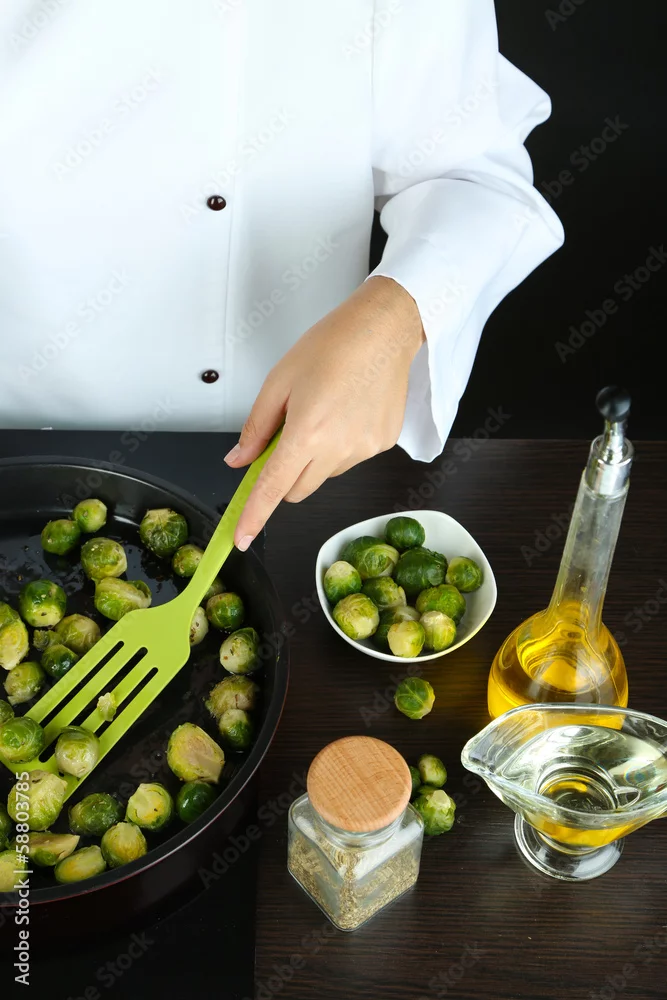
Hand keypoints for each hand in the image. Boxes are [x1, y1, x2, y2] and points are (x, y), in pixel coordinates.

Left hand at [225, 276, 424, 549]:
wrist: (385, 330)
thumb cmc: (333, 345)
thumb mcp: (279, 381)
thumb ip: (257, 428)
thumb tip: (240, 459)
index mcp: (308, 432)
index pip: (273, 489)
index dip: (254, 516)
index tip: (241, 538)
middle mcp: (339, 448)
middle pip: (298, 490)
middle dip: (284, 476)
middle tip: (286, 437)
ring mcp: (364, 450)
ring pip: (324, 475)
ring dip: (315, 458)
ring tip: (324, 412)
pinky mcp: (382, 444)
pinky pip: (350, 460)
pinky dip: (340, 446)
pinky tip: (347, 411)